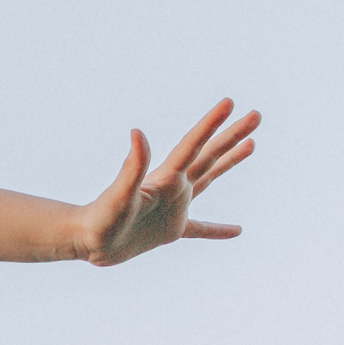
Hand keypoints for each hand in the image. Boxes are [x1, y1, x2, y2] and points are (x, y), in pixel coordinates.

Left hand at [75, 99, 260, 266]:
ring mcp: (175, 207)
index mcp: (165, 177)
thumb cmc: (100, 218)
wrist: (87, 241)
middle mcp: (174, 187)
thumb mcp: (118, 193)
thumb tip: (137, 132)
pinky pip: (201, 229)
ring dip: (229, 161)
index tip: (230, 103)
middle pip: (209, 154)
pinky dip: (218, 230)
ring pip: (209, 178)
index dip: (211, 124)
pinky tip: (237, 230)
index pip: (193, 145)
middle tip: (256, 115)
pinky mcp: (172, 230)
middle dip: (232, 135)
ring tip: (251, 144)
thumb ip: (132, 166)